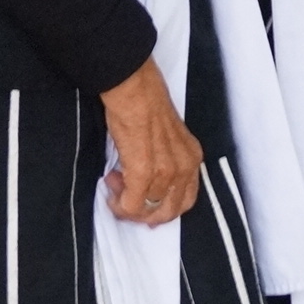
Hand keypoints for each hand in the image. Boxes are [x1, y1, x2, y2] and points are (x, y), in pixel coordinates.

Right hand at [100, 58, 203, 224]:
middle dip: (144, 214)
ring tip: (114, 182)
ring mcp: (166, 171)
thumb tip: (151, 190)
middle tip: (125, 200)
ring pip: (148, 211)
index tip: (144, 206)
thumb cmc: (145, 106)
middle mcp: (185, 167)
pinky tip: (111, 183)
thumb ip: (166, 164)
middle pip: (168, 212)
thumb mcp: (169, 139)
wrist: (134, 89)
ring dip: (126, 204)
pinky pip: (132, 204)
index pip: (184, 201)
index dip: (162, 210)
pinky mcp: (144, 172)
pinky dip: (119, 203)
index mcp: (192, 159)